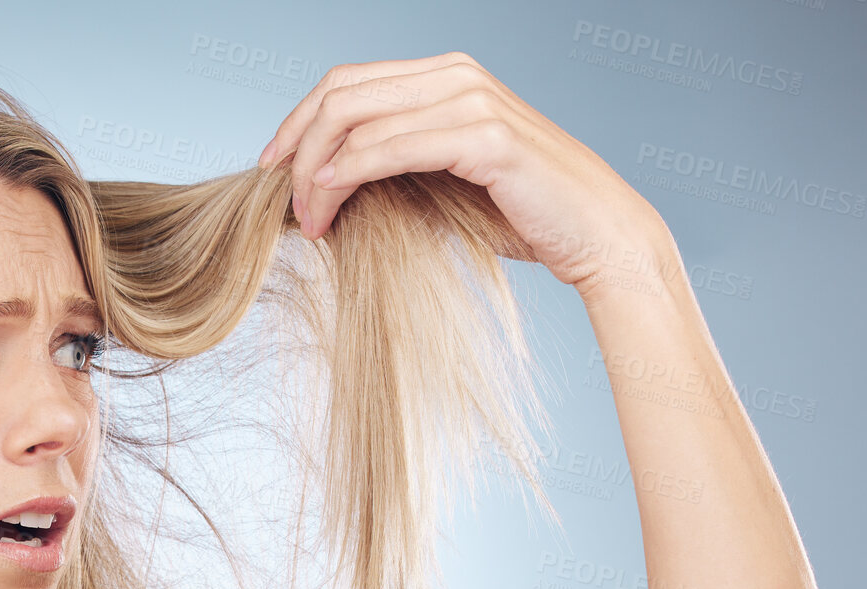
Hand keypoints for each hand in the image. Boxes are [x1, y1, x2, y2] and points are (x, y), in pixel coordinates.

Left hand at [257, 52, 670, 297]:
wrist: (595, 235)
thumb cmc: (520, 216)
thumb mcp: (441, 184)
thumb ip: (390, 169)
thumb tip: (320, 187)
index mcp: (445, 76)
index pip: (346, 82)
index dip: (297, 123)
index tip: (270, 170)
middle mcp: (456, 75)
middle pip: (340, 92)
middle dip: (296, 147)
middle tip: (281, 202)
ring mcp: (472, 99)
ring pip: (357, 118)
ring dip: (316, 172)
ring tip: (307, 221)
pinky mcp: (486, 137)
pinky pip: (393, 146)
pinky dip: (350, 170)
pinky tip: (328, 198)